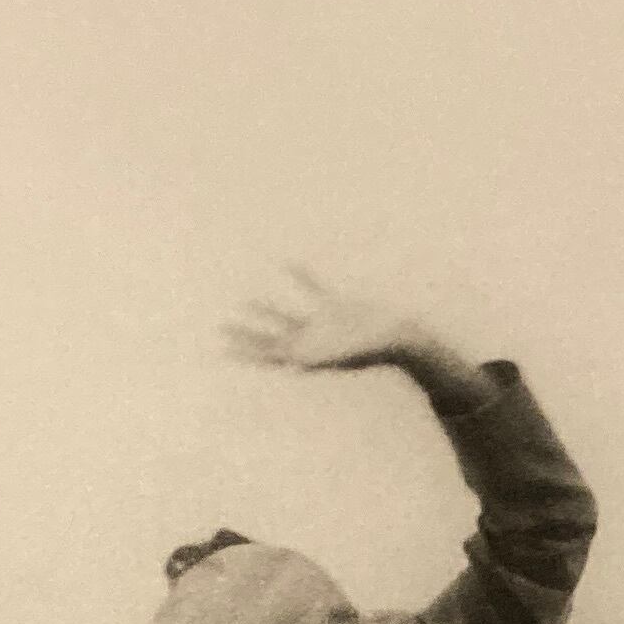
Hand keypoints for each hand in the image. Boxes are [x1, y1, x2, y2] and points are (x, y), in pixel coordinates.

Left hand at [223, 267, 487, 405]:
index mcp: (310, 356)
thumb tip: (317, 359)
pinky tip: (287, 264)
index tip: (222, 347)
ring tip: (245, 303)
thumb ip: (334, 352)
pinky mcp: (336, 310)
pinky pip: (313, 291)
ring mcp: (322, 328)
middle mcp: (311, 343)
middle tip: (221, 331)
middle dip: (246, 336)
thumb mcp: (353, 351)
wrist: (403, 342)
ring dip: (266, 311)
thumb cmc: (379, 349)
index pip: (271, 355)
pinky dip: (301, 278)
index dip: (246, 351)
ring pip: (286, 319)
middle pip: (271, 340)